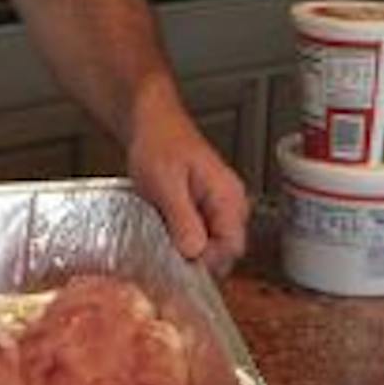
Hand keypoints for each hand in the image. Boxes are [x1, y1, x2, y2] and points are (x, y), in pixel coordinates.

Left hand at [125, 94, 250, 275]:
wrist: (151, 124)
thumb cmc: (159, 144)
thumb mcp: (166, 183)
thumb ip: (183, 218)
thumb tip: (194, 251)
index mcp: (229, 197)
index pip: (232, 247)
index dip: (207, 260)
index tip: (179, 259)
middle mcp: (231, 205)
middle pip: (225, 252)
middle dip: (197, 258)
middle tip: (166, 249)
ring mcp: (219, 209)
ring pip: (212, 247)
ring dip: (188, 249)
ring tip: (163, 233)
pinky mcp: (205, 211)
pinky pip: (201, 237)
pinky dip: (183, 239)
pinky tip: (165, 228)